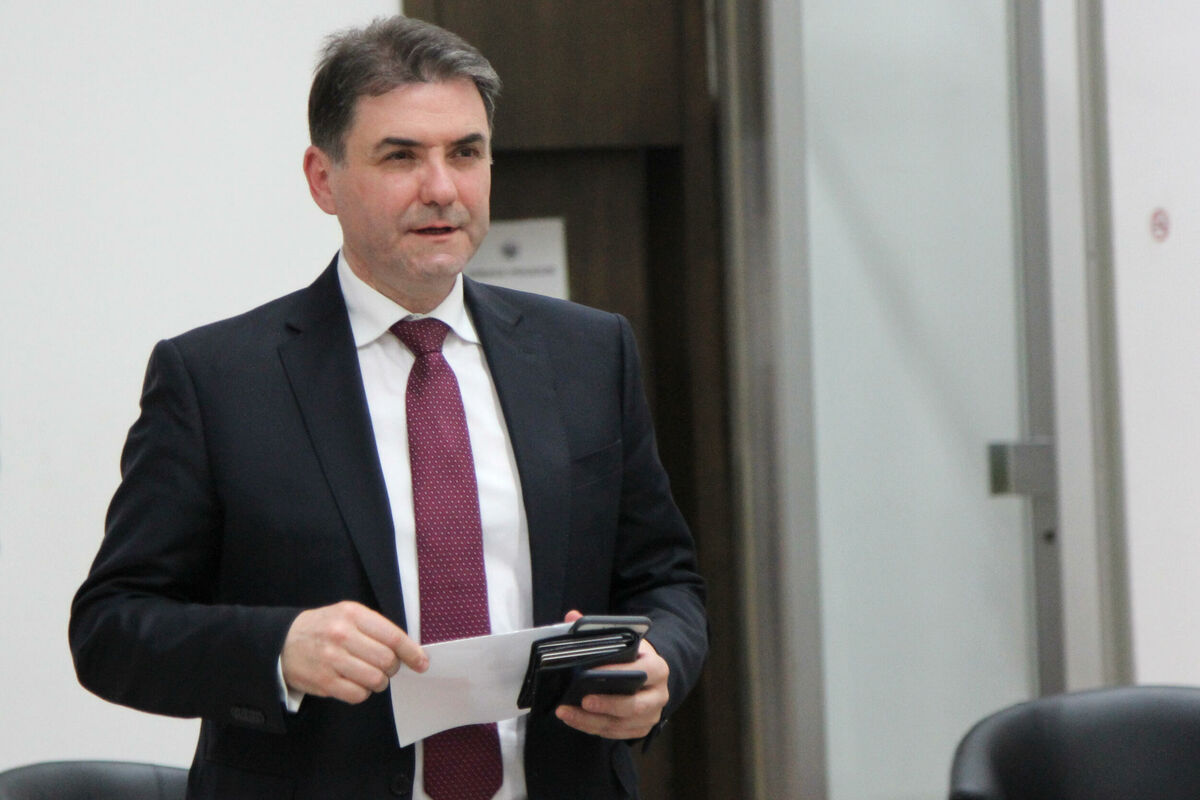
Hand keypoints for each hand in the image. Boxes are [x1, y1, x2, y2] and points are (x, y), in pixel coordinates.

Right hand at [281, 600, 426, 704]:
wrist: (284, 642)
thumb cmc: (324, 628)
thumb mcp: (348, 615)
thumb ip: (376, 628)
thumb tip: (409, 650)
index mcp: (352, 614)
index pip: (393, 636)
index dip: (412, 652)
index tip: (421, 662)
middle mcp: (342, 635)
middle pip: (387, 661)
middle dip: (393, 668)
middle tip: (387, 667)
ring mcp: (331, 659)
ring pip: (375, 680)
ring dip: (379, 682)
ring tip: (371, 675)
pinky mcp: (324, 681)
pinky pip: (358, 694)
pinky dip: (362, 692)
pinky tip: (355, 683)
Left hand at [554, 610, 668, 739]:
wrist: (649, 676)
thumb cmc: (632, 657)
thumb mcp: (623, 641)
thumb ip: (599, 630)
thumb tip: (572, 616)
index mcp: (658, 668)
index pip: (641, 671)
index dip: (617, 672)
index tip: (590, 672)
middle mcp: (659, 694)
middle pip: (635, 705)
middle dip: (607, 704)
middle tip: (583, 700)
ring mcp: (651, 715)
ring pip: (622, 724)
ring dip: (592, 721)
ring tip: (567, 712)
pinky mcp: (641, 729)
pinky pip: (616, 734)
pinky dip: (593, 728)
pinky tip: (574, 719)